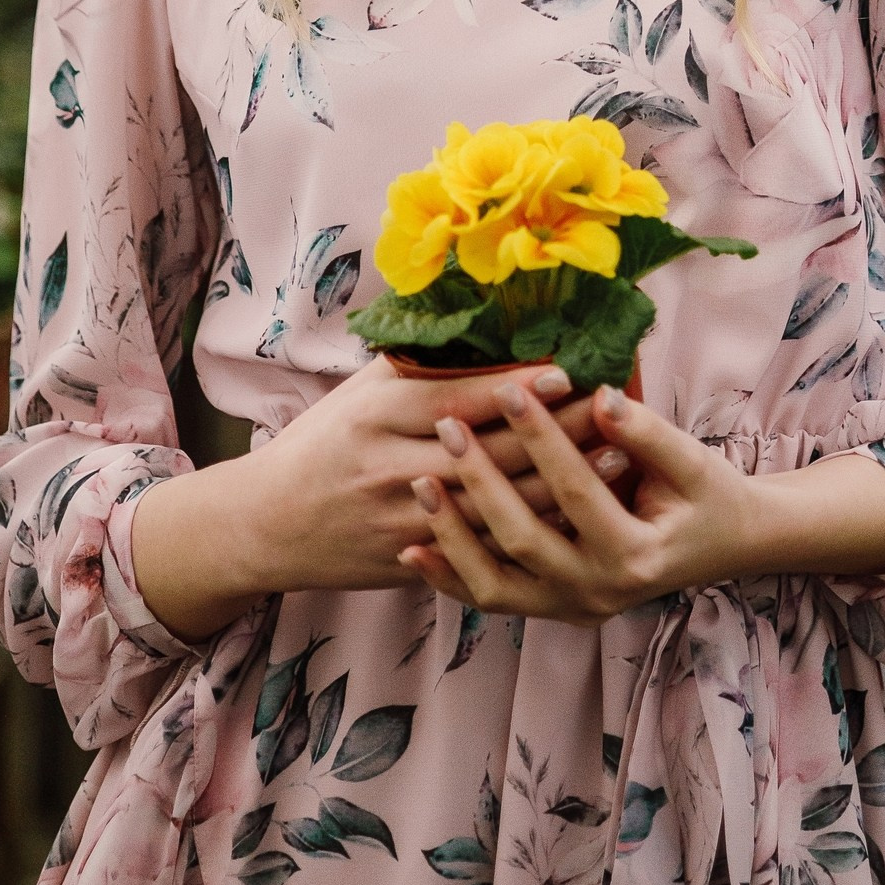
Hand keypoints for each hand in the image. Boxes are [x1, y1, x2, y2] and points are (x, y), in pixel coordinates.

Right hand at [130, 358, 615, 638]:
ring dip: (561, 481)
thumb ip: (418, 367)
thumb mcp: (360, 392)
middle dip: (557, 430)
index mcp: (377, 414)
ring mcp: (405, 520)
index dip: (517, 387)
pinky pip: (484, 548)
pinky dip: (535, 528)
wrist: (268, 523)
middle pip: (490, 450)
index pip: (459, 398)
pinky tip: (577, 514)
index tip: (569, 368)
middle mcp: (392, 466)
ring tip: (616, 457)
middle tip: (613, 406)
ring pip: (498, 503)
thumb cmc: (323, 442)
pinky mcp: (415, 559)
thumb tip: (487, 326)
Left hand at [399, 379, 764, 628]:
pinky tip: (414, 549)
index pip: (574, 491)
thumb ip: (645, 432)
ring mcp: (572, 609)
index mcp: (635, 556)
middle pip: (523, 539)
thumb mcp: (691, 461)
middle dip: (481, 481)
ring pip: (494, 586)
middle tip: (450, 427)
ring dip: (452, 537)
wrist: (722, 545)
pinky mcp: (553, 609)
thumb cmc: (706, 496)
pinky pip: (491, 599)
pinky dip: (450, 577)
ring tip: (420, 485)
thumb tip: (599, 396)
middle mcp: (599, 593)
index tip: (508, 390)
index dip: (541, 439)